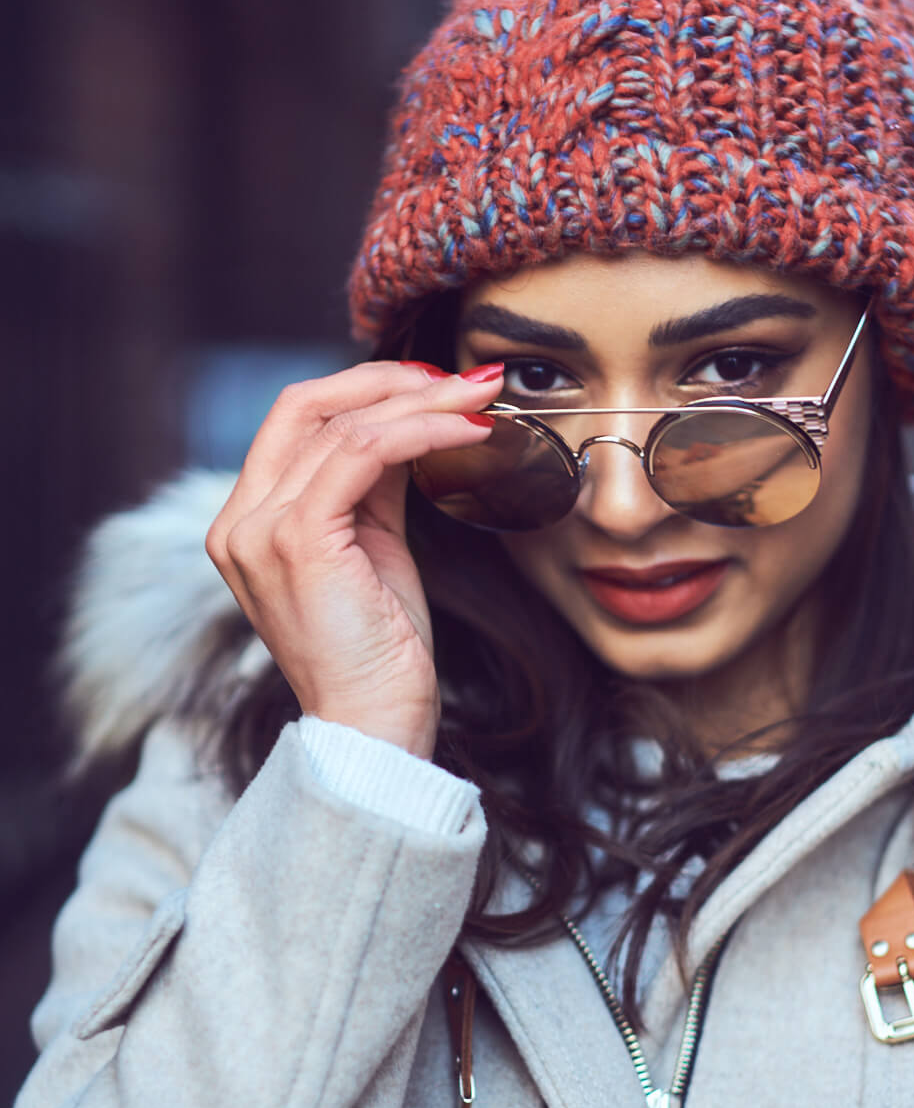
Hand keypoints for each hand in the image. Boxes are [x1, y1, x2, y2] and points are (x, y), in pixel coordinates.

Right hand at [205, 360, 500, 758]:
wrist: (374, 726)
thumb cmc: (379, 651)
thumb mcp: (371, 548)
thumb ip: (370, 485)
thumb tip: (406, 423)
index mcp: (246, 522)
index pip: (295, 420)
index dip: (364, 389)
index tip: (432, 384)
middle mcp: (238, 522)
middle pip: (306, 405)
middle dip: (390, 381)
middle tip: (463, 381)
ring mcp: (259, 530)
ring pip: (341, 425)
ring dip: (421, 403)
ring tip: (479, 402)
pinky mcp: (296, 542)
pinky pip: (361, 454)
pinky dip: (420, 432)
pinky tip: (466, 433)